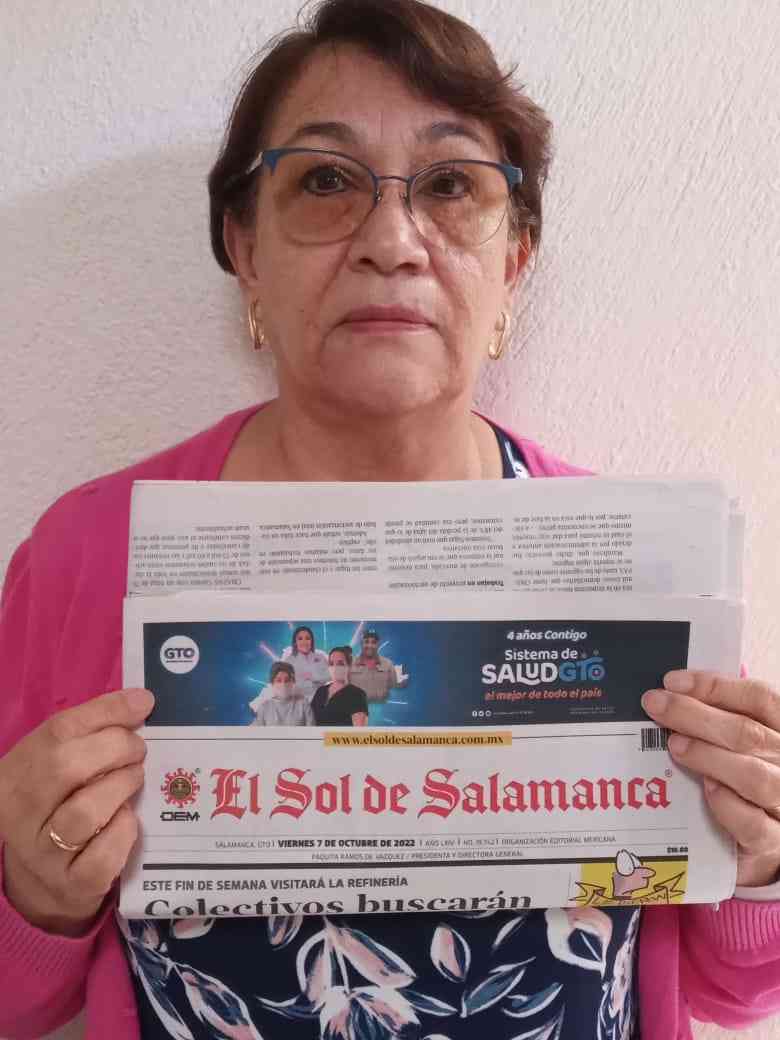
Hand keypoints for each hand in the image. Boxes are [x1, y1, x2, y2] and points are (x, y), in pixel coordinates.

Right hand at [0, 688, 153, 934]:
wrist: (45, 877)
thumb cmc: (58, 803)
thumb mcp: (62, 759)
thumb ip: (96, 725)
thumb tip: (143, 700)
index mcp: (15, 774)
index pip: (58, 731)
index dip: (107, 713)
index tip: (142, 705)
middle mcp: (20, 814)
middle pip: (65, 767)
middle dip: (116, 749)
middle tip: (137, 750)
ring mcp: (44, 854)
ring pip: (84, 812)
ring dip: (121, 787)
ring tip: (133, 780)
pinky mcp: (72, 884)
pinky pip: (103, 855)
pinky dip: (124, 831)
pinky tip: (126, 819)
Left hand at [642, 671, 779, 886]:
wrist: (763, 841)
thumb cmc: (746, 782)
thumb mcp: (739, 745)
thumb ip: (719, 720)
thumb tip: (672, 694)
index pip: (760, 699)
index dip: (717, 687)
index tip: (673, 682)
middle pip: (749, 733)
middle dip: (696, 715)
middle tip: (657, 706)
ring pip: (753, 776)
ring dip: (708, 756)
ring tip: (674, 745)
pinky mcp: (773, 842)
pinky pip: (752, 823)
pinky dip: (727, 804)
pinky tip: (705, 790)